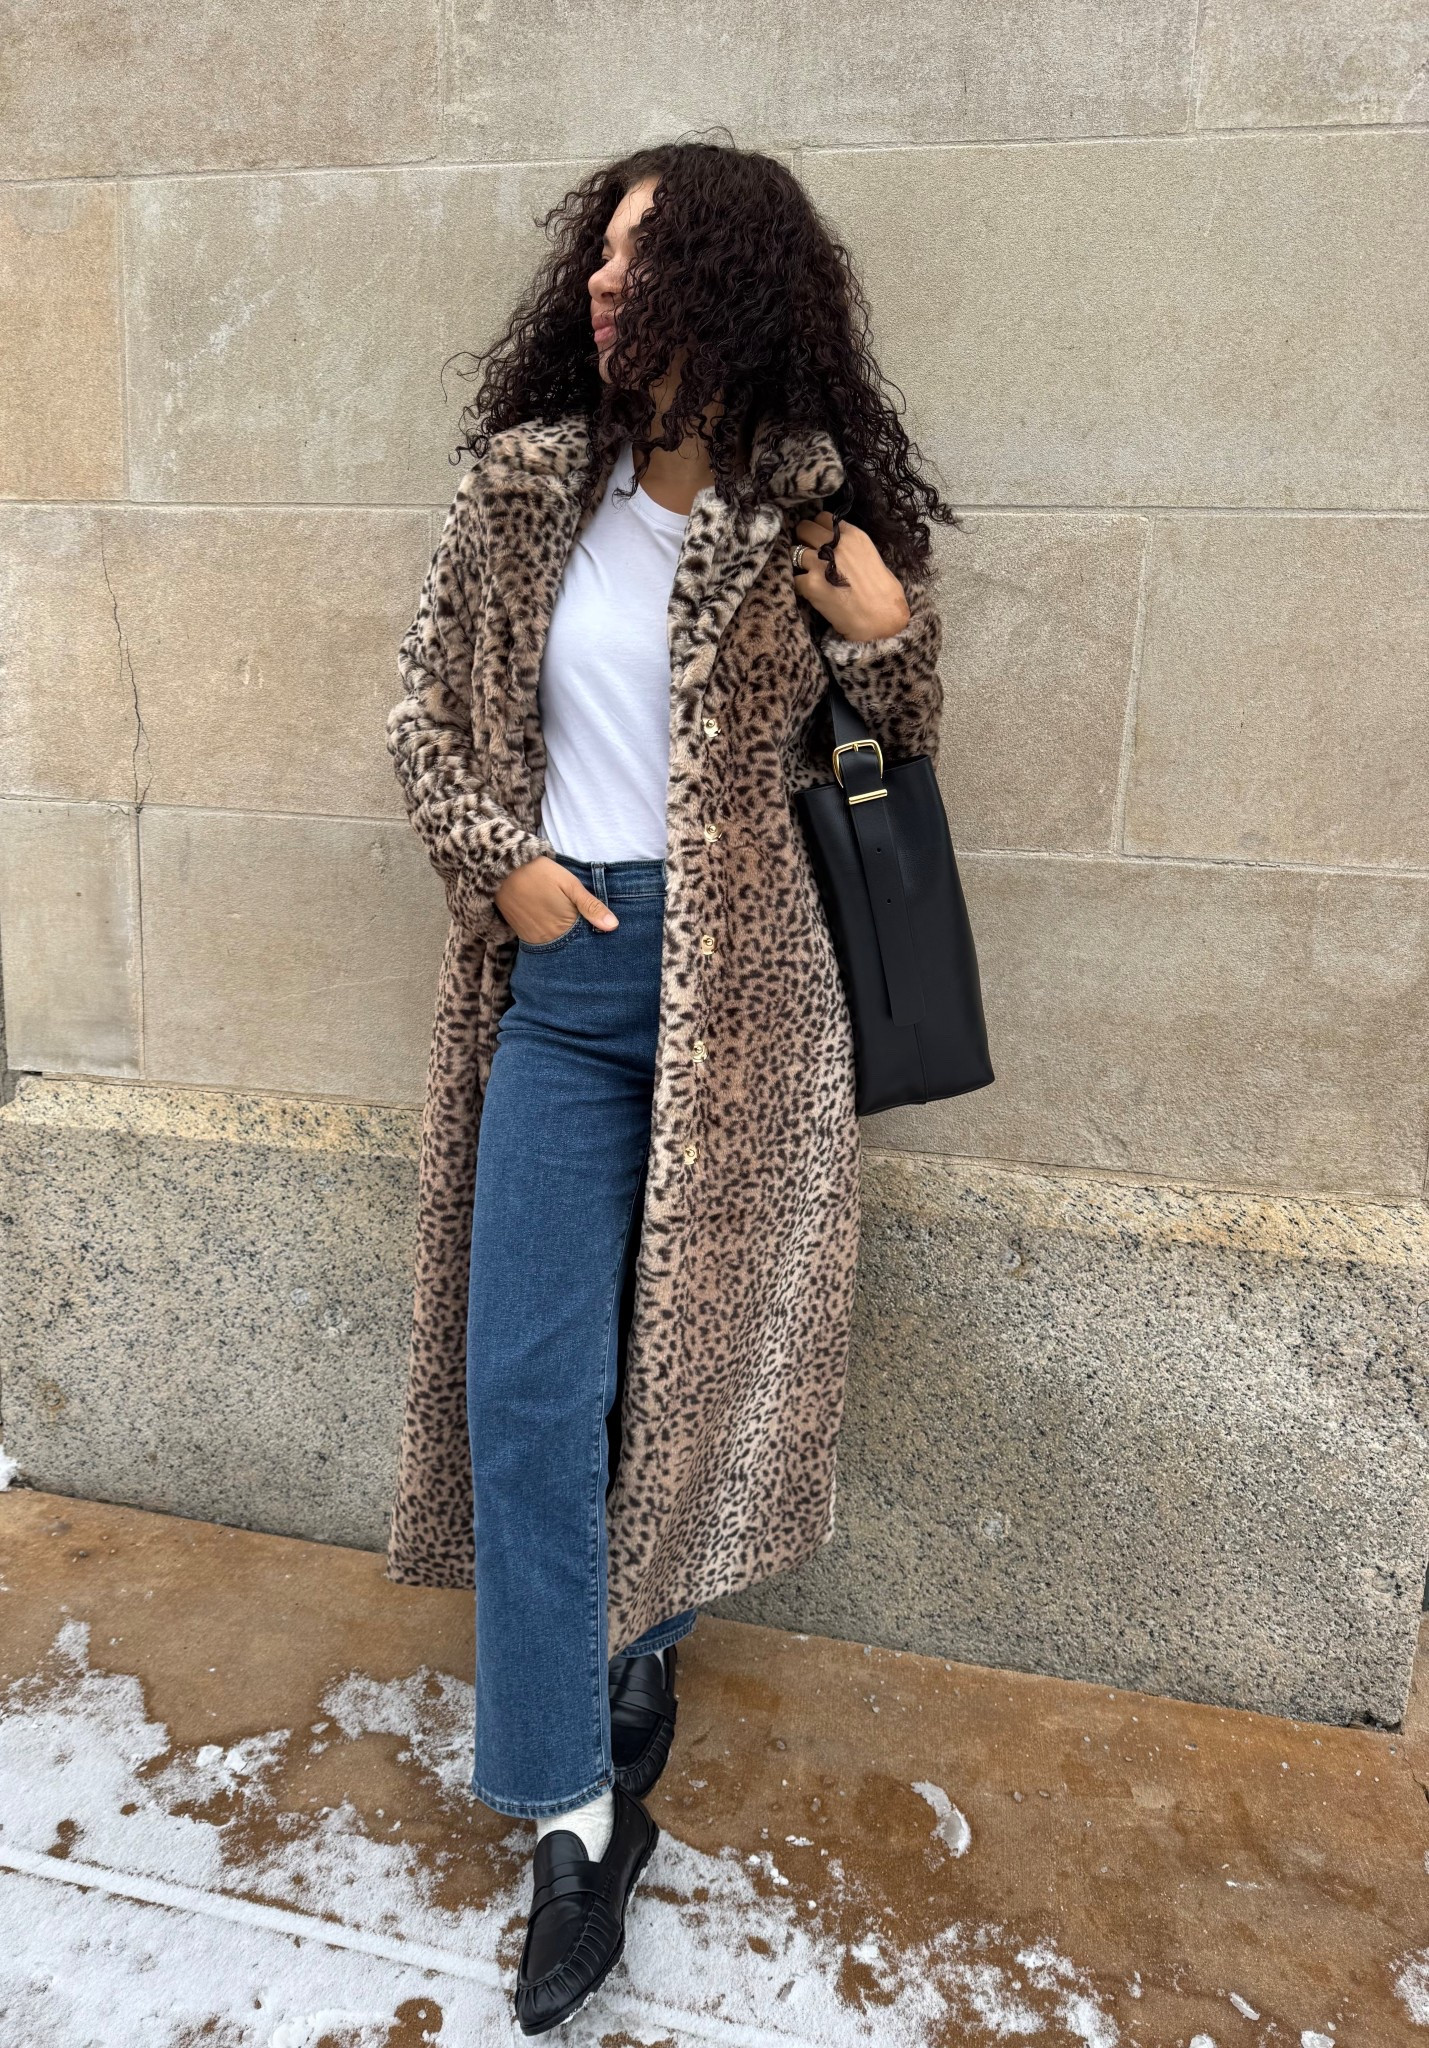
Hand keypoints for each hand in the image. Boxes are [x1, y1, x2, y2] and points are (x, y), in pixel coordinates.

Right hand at [494, 855, 618, 943]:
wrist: (501, 869)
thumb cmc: (540, 873)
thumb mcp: (570, 884)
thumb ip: (591, 906)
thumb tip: (614, 926)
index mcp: (563, 927)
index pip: (585, 943)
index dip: (594, 938)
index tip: (602, 934)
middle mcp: (547, 938)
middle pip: (570, 948)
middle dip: (580, 943)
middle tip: (588, 932)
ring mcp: (532, 938)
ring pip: (556, 947)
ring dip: (565, 941)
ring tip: (570, 928)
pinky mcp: (520, 934)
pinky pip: (540, 943)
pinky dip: (550, 938)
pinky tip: (555, 927)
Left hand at [791, 511, 910, 642]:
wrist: (882, 620)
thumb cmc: (885, 595)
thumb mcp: (873, 558)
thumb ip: (853, 548)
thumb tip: (840, 549)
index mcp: (853, 536)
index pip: (823, 518)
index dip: (818, 529)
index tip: (819, 540)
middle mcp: (835, 545)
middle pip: (804, 528)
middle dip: (803, 540)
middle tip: (809, 555)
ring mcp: (821, 563)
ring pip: (794, 552)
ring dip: (799, 563)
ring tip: (809, 576)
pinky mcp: (811, 584)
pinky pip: (794, 579)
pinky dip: (799, 586)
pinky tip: (810, 594)